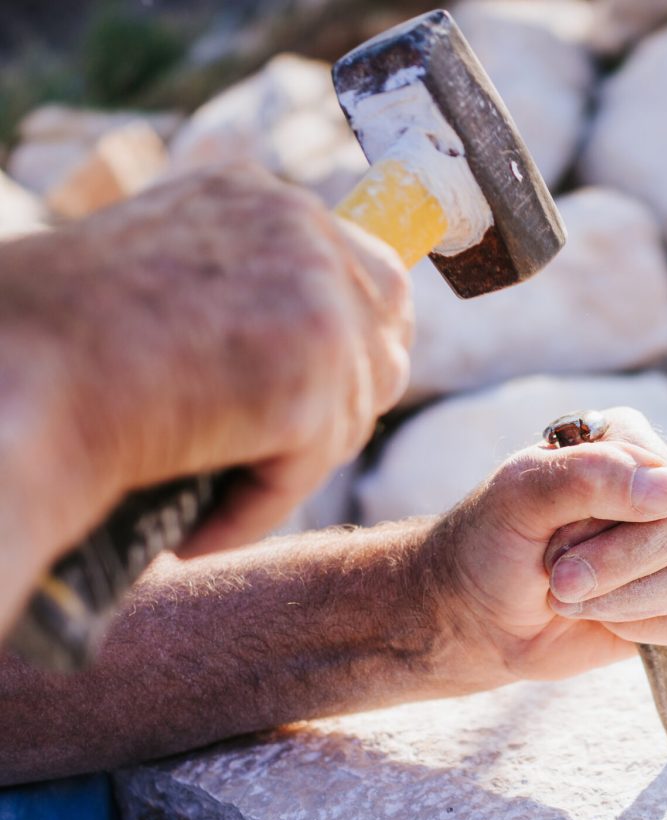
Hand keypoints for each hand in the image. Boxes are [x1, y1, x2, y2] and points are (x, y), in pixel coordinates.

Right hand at [0, 163, 412, 559]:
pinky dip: (253, 506)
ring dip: (283, 460)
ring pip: (353, 411)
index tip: (319, 395)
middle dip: (338, 404)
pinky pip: (310, 468)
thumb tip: (321, 351)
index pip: (369, 276)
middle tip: (262, 450)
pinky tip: (190, 526)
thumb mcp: (159, 279)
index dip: (352, 346)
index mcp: (259, 199)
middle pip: (383, 341)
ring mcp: (313, 299)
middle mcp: (299, 229)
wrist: (6, 381)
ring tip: (199, 476)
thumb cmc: (49, 346)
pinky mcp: (311, 378)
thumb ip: (236, 288)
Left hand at [421, 407, 666, 686]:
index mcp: (629, 442)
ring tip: (567, 596)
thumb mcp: (518, 497)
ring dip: (622, 600)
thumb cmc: (492, 542)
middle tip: (560, 579)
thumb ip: (588, 477)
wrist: (475, 616)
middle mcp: (664, 487)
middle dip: (623, 564)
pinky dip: (634, 628)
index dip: (620, 525)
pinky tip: (597, 616)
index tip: (554, 539)